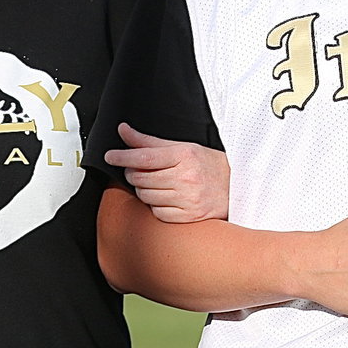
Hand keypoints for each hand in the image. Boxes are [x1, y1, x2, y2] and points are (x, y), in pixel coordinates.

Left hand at [104, 122, 229, 222]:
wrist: (237, 187)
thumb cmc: (209, 165)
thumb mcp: (183, 147)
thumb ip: (150, 141)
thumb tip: (123, 131)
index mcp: (185, 155)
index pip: (144, 156)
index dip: (123, 156)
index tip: (110, 156)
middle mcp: (186, 177)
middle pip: (141, 178)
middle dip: (134, 173)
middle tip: (138, 169)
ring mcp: (188, 199)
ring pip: (146, 196)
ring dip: (144, 190)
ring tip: (157, 183)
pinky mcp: (189, 217)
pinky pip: (158, 213)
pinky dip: (156, 206)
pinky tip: (167, 198)